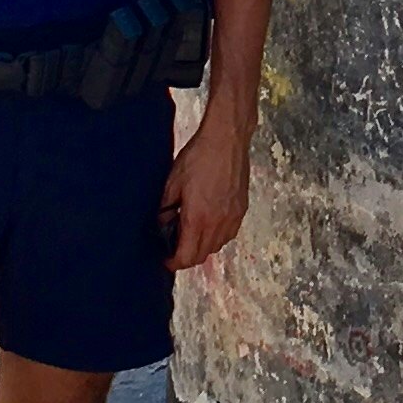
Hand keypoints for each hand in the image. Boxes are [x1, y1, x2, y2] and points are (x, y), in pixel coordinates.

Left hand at [160, 102, 254, 270]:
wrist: (226, 139)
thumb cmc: (198, 157)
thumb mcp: (172, 183)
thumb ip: (165, 209)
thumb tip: (161, 225)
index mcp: (198, 218)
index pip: (187, 257)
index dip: (174, 263)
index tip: (165, 259)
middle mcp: (218, 223)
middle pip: (202, 256)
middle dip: (186, 257)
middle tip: (174, 247)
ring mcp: (232, 217)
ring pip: (216, 247)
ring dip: (202, 247)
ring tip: (190, 233)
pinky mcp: (241, 210)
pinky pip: (228, 234)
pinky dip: (216, 236)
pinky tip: (208, 222)